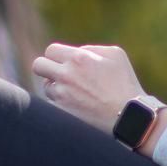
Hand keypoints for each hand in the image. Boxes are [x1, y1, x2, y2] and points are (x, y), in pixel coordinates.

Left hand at [30, 43, 148, 130]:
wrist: (129, 116)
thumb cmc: (125, 84)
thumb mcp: (115, 55)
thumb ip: (91, 49)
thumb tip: (75, 52)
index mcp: (79, 58)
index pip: (51, 50)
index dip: (56, 56)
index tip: (63, 62)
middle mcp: (66, 75)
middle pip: (38, 66)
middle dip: (47, 69)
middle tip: (58, 75)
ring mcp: (62, 95)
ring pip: (46, 87)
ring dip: (56, 88)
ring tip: (76, 94)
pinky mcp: (62, 113)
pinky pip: (51, 105)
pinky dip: (60, 105)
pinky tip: (76, 106)